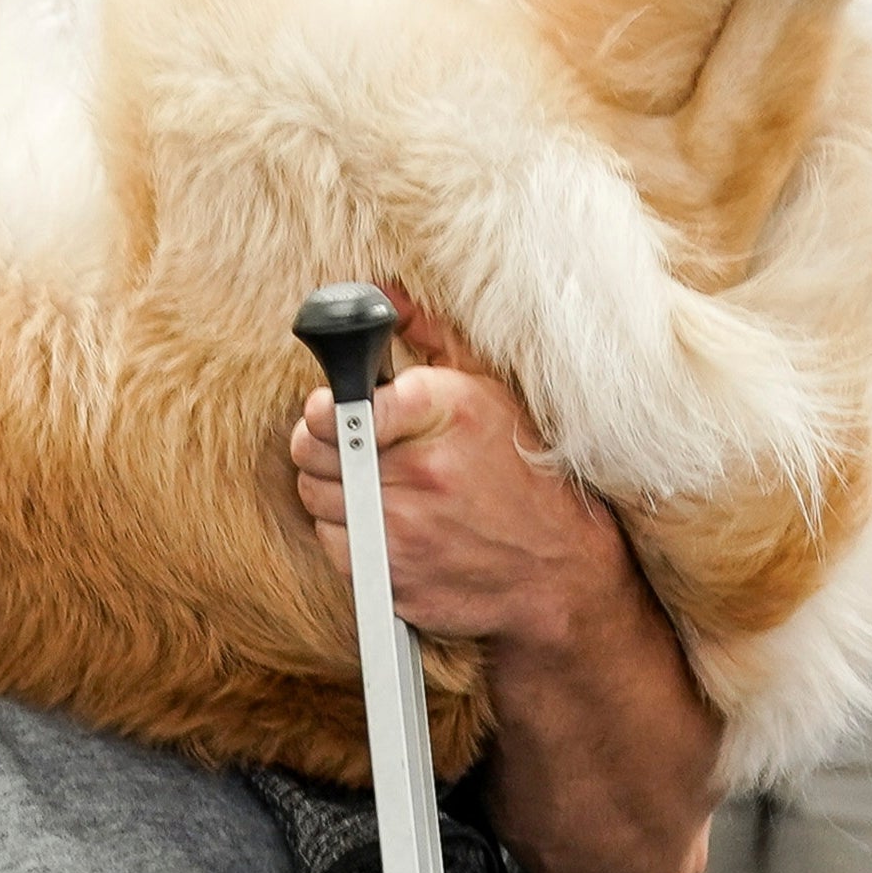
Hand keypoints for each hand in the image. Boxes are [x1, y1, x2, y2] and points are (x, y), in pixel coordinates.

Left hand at [288, 291, 630, 647]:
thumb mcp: (490, 388)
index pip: (337, 405)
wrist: (560, 569)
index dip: (325, 408)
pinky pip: (334, 545)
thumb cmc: (524, 472)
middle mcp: (421, 470)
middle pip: (311, 450)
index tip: (332, 411)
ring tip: (376, 486)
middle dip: (323, 445)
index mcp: (443, 410)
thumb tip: (383, 293)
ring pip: (317, 497)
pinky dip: (349, 535)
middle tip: (351, 447)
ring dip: (335, 490)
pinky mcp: (392, 578)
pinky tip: (387, 525)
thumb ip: (430, 335)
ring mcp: (403, 529)